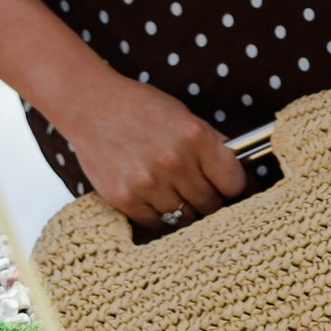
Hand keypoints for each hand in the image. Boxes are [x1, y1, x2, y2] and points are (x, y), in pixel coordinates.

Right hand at [51, 64, 247, 223]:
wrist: (89, 105)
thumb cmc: (140, 108)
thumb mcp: (184, 115)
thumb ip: (212, 144)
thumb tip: (241, 174)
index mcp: (194, 135)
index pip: (234, 182)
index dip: (237, 188)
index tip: (232, 189)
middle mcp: (173, 161)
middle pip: (211, 204)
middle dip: (211, 199)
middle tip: (202, 191)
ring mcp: (148, 183)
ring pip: (186, 218)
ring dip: (185, 208)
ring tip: (174, 191)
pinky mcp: (125, 200)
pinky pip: (158, 224)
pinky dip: (160, 216)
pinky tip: (155, 197)